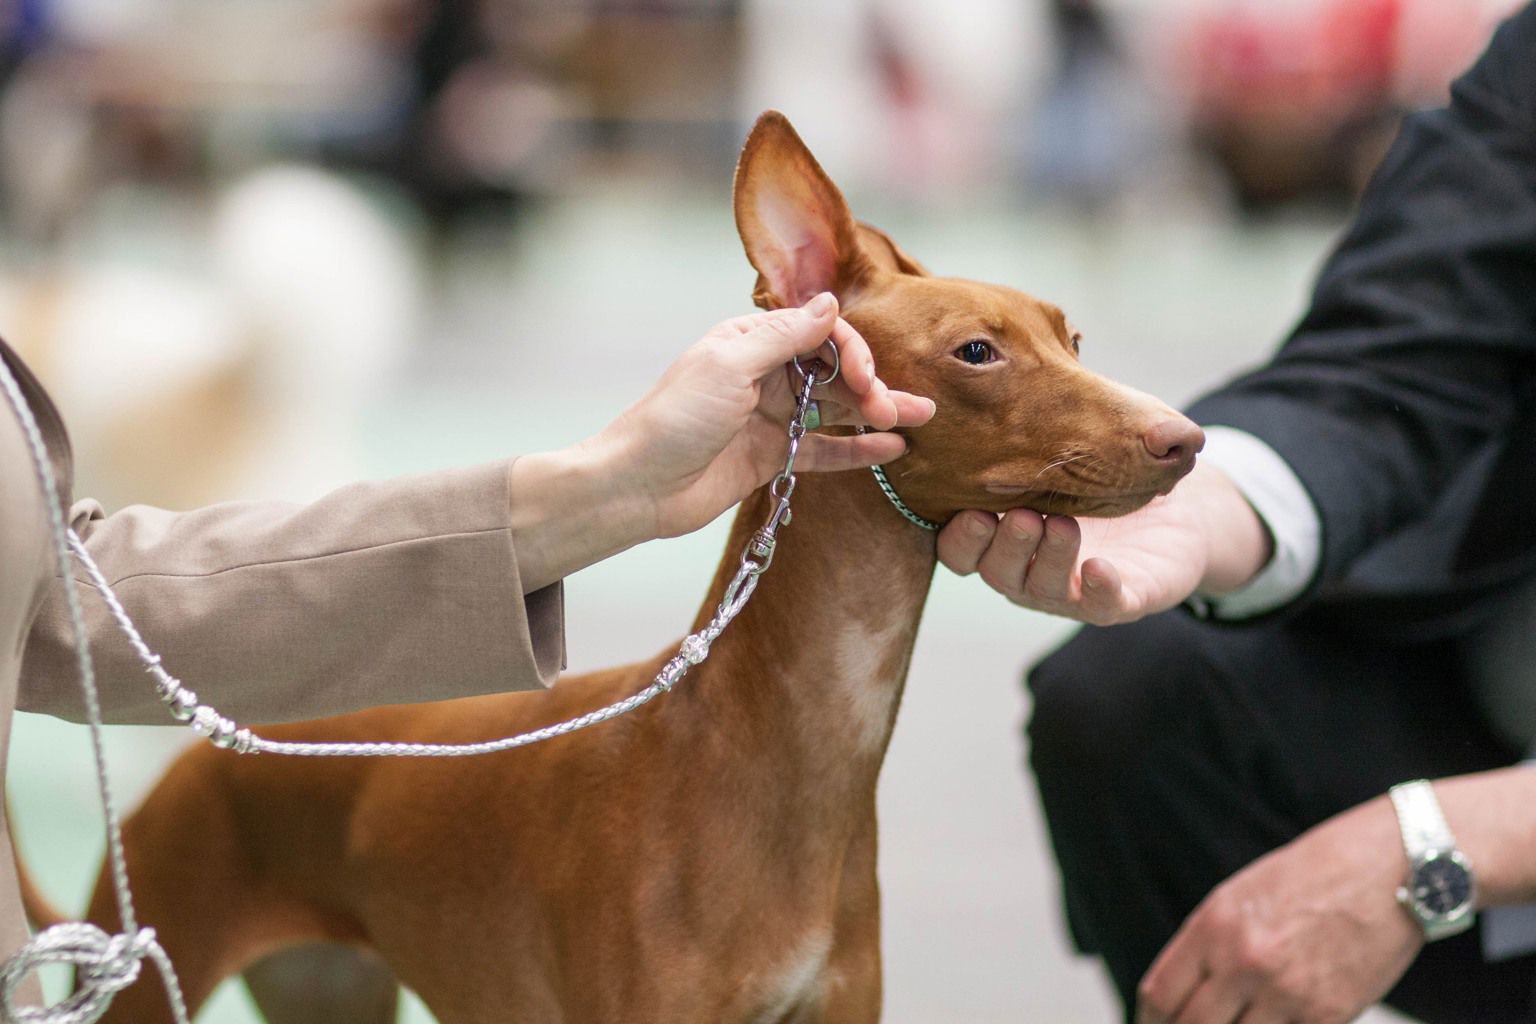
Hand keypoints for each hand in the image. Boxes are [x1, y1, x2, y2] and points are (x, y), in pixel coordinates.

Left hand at [510, 294, 935, 590]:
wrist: (638, 487)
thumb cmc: (674, 419)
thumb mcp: (729, 366)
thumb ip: (784, 336)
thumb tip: (829, 302)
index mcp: (751, 340)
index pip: (819, 333)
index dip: (852, 352)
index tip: (869, 381)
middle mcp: (765, 373)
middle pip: (833, 371)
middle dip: (871, 384)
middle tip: (902, 407)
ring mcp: (771, 417)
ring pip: (836, 410)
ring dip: (876, 413)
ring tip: (921, 418)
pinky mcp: (772, 458)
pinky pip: (824, 450)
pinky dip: (857, 449)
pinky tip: (891, 449)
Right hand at [935, 461, 1270, 624]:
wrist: (1172, 515)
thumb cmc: (1101, 479)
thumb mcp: (1062, 455)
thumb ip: (1032, 431)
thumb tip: (1010, 369)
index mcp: (1002, 537)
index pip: (961, 548)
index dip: (961, 537)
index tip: (973, 511)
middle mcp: (1026, 571)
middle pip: (995, 572)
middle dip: (1005, 546)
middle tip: (1022, 516)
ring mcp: (1070, 589)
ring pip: (1039, 589)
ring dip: (1046, 559)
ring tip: (1062, 526)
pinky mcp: (1118, 600)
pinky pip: (1102, 605)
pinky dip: (1098, 590)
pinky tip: (1098, 568)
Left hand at [1137, 798, 1421, 1023]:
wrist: (1390, 870)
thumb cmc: (1314, 876)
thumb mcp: (1240, 896)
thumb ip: (1207, 944)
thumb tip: (1182, 992)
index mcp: (1214, 926)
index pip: (1160, 995)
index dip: (1149, 1021)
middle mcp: (1244, 961)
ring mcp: (1286, 993)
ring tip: (1232, 1023)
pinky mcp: (1327, 1015)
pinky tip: (1274, 1023)